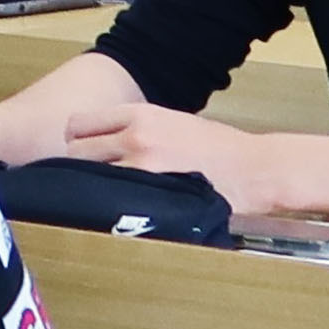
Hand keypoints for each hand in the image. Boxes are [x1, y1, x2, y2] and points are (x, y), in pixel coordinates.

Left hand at [65, 101, 301, 212]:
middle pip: (75, 151)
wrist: (254, 168)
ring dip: (90, 188)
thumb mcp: (172, 122)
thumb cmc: (218, 147)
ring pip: (89, 177)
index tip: (78, 155)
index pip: (78, 124)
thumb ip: (138, 129)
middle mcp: (134, 136)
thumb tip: (107, 144)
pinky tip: (115, 214)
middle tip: (85, 182)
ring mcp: (142, 166)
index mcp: (137, 114)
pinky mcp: (154, 196)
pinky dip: (109, 207)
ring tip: (98, 200)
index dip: (74, 142)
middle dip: (76, 167)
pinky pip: (114, 200)